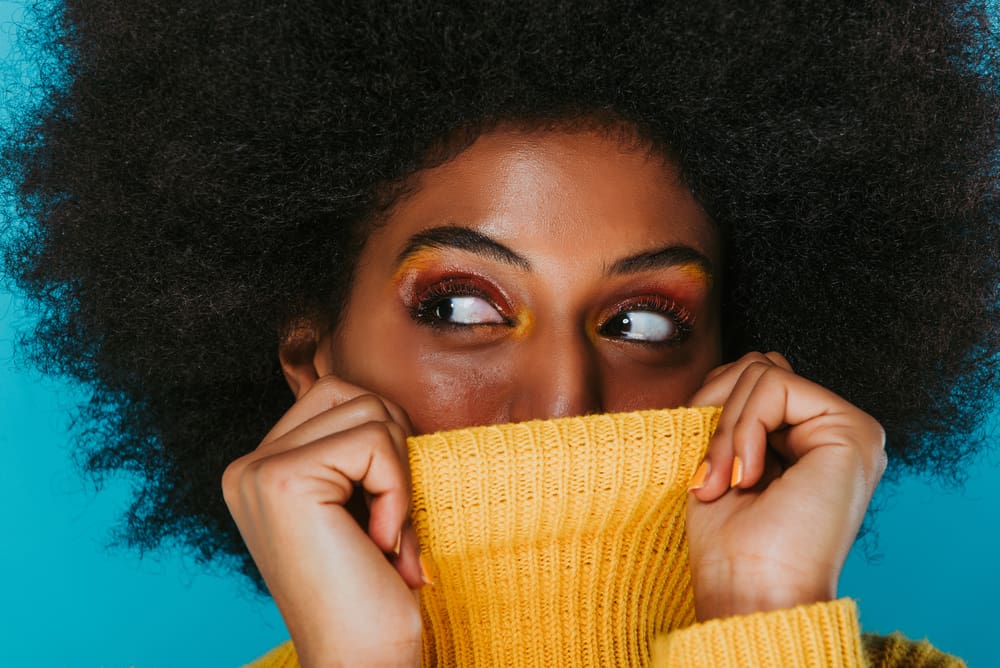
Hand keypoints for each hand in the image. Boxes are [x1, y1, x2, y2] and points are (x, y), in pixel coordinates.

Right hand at [222, 376, 423, 666]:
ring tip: (387, 538)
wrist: (359, 662)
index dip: (384, 445)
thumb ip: (355, 449)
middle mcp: (247, 466)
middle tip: (393, 522)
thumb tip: (389, 401)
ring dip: (400, 475)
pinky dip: (397, 491)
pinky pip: (375, 442)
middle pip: (351, 392)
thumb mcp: (358, 505)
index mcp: (260, 470)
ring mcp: (259, 471)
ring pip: (369, 411)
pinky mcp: (284, 481)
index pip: (337, 397)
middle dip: (394, 449)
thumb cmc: (370, 594)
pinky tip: (381, 543)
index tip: (384, 515)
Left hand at [685, 352, 886, 620]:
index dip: (711, 408)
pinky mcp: (853, 429)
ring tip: (730, 483)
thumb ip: (732, 409)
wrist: (749, 591)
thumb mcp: (719, 458)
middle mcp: (834, 430)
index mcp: (806, 437)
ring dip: (726, 431)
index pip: (750, 377)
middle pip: (757, 365)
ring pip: (762, 371)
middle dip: (718, 415)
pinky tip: (751, 476)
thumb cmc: (729, 542)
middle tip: (715, 478)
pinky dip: (743, 429)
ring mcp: (850, 428)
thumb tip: (730, 369)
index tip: (704, 473)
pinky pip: (775, 384)